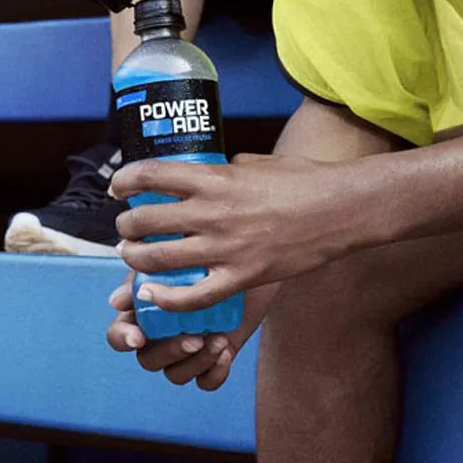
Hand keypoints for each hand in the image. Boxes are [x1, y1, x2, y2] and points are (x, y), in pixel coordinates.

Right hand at [106, 275, 271, 390]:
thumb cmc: (202, 258)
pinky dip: (215, 373)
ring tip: (219, 340)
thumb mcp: (174, 263)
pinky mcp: (212, 359)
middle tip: (195, 338)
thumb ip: (145, 279)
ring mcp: (185, 350)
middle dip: (170, 352)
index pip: (118, 335)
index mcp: (142, 315)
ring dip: (197, 362)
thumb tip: (116, 301)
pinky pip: (206, 382)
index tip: (138, 337)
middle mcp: (159, 337)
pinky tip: (226, 352)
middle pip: (148, 361)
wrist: (246, 262)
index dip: (123, 339)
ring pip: (176, 376)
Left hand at [111, 154, 368, 311]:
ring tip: (132, 257)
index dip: (125, 180)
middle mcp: (212, 213)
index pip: (152, 174)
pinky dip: (165, 299)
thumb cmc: (303, 180)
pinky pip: (191, 297)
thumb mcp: (257, 163)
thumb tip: (203, 174)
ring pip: (157, 260)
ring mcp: (225, 248)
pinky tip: (153, 295)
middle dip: (125, 226)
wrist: (343, 209)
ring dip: (134, 260)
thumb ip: (224, 170)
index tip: (118, 187)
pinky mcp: (241, 278)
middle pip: (144, 221)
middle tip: (126, 229)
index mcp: (215, 178)